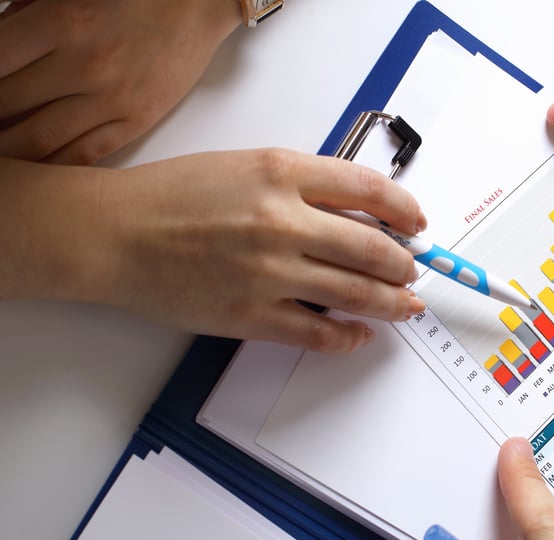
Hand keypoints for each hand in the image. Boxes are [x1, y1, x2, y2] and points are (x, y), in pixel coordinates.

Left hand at [0, 0, 240, 163]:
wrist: (201, 2)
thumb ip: (27, 12)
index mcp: (62, 21)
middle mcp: (85, 65)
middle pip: (6, 104)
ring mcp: (113, 98)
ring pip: (40, 138)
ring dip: (5, 150)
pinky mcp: (138, 119)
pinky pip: (86, 153)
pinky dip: (51, 167)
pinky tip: (31, 170)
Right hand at [1, 150, 425, 352]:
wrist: (114, 234)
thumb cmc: (173, 196)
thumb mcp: (245, 166)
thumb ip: (302, 185)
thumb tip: (359, 214)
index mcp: (282, 173)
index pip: (370, 189)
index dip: (406, 209)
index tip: (417, 224)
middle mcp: (283, 221)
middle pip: (374, 248)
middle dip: (405, 265)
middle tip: (413, 272)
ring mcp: (270, 272)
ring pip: (357, 294)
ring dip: (393, 303)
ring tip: (406, 306)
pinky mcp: (252, 316)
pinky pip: (320, 333)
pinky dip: (350, 337)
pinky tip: (360, 334)